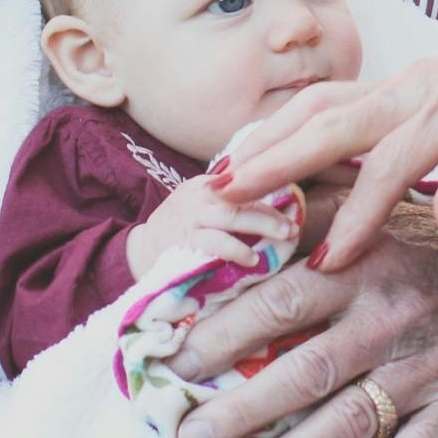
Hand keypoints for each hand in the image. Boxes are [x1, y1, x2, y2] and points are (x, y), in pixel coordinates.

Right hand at [127, 174, 301, 277]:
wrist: (139, 251)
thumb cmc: (181, 230)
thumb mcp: (205, 206)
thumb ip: (235, 203)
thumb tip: (280, 208)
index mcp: (209, 183)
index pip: (247, 179)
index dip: (274, 187)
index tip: (298, 200)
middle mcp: (201, 194)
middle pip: (244, 194)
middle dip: (273, 210)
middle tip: (294, 224)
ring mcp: (191, 216)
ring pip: (233, 215)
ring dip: (263, 226)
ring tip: (284, 237)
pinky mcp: (184, 241)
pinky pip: (215, 243)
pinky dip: (237, 250)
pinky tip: (253, 259)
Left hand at [165, 205, 437, 437]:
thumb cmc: (427, 245)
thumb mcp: (375, 208)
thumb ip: (312, 207)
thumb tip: (233, 195)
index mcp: (368, 262)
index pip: (285, 299)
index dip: (226, 331)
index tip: (177, 358)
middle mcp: (395, 316)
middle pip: (307, 370)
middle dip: (240, 409)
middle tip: (187, 434)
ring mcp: (429, 366)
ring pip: (349, 420)